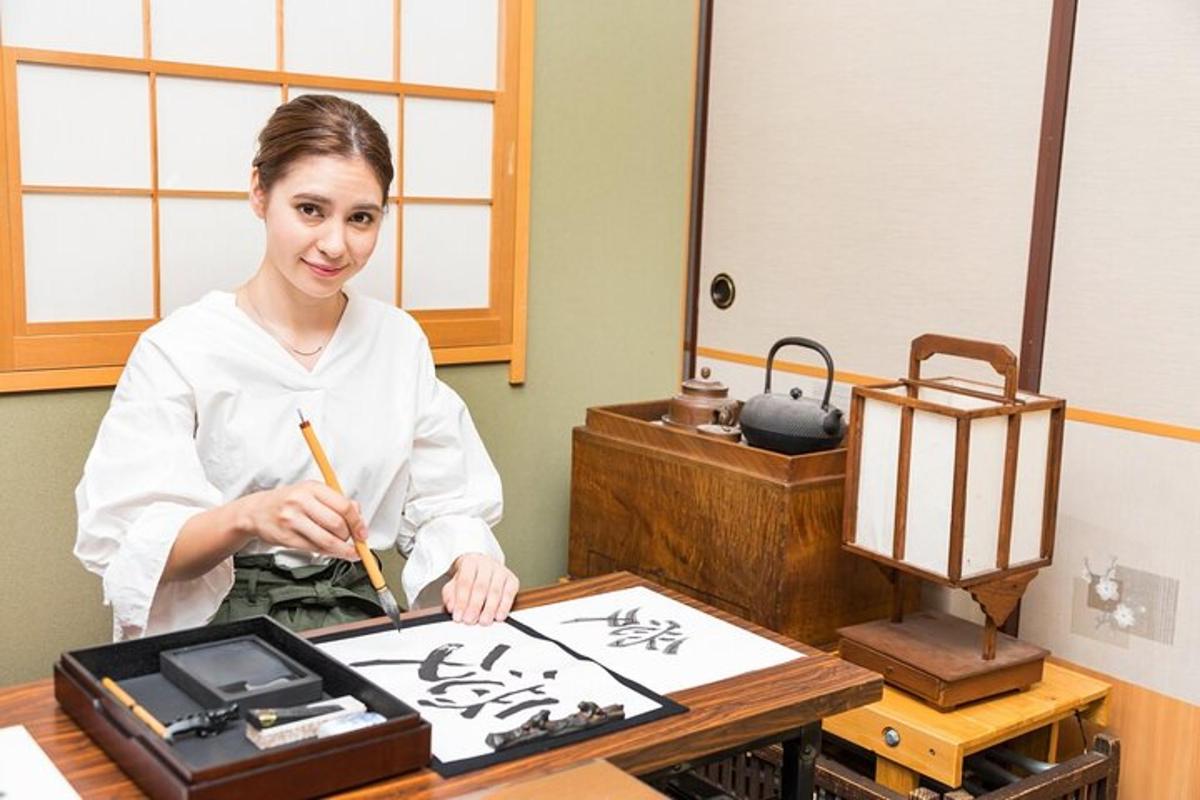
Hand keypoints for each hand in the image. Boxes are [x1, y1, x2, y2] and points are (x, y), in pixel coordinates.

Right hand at [242, 481, 365, 559]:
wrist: (256, 511)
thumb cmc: (288, 501)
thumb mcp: (312, 492)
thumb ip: (336, 501)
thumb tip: (359, 516)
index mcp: (312, 488)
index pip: (344, 506)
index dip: (358, 523)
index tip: (363, 533)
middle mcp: (301, 502)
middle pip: (337, 525)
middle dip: (350, 537)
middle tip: (353, 542)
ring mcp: (292, 520)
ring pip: (327, 540)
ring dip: (342, 549)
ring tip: (346, 550)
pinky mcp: (286, 537)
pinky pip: (314, 549)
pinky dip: (328, 553)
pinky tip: (331, 551)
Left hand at [442, 553, 518, 624]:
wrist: (482, 568)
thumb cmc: (467, 579)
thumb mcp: (454, 585)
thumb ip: (451, 596)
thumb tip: (453, 608)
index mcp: (470, 562)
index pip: (465, 582)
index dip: (461, 601)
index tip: (458, 616)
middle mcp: (486, 564)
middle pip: (481, 586)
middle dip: (474, 606)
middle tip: (469, 620)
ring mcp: (501, 571)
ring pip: (495, 591)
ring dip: (489, 609)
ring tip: (483, 621)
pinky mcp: (512, 579)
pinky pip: (509, 594)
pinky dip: (504, 606)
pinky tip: (498, 616)